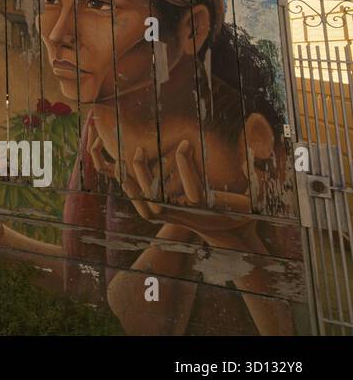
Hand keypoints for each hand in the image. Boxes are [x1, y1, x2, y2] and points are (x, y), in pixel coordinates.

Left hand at [121, 141, 255, 242]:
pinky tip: (124, 174)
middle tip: (140, 149)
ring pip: (146, 205)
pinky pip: (143, 206)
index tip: (186, 143)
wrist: (229, 236)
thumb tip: (250, 156)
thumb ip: (254, 179)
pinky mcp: (166, 217)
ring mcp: (175, 219)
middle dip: (146, 173)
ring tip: (128, 158)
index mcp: (208, 210)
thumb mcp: (253, 199)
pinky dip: (133, 192)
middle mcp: (188, 215)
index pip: (192, 188)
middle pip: (158, 200)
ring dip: (134, 182)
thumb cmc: (241, 214)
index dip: (187, 163)